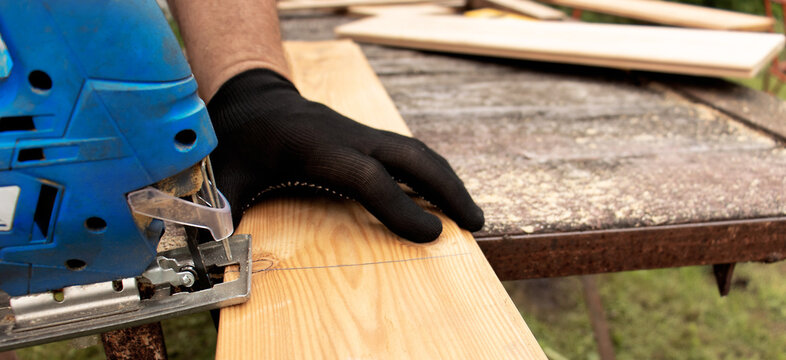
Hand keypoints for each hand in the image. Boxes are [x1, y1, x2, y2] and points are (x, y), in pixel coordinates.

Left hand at [206, 69, 482, 242]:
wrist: (255, 99)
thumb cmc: (241, 141)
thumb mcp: (227, 176)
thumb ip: (227, 215)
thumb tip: (223, 260)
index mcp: (316, 148)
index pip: (368, 177)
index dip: (401, 207)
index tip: (433, 235)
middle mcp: (349, 138)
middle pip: (411, 156)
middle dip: (448, 189)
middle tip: (476, 224)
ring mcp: (363, 134)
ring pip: (418, 151)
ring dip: (448, 181)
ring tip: (472, 215)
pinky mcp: (368, 138)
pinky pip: (410, 152)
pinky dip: (433, 174)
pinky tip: (443, 196)